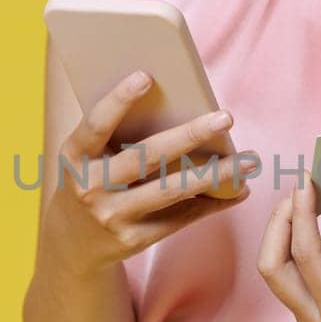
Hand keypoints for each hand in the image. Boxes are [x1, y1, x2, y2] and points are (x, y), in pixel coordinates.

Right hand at [42, 69, 254, 276]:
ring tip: (249, 160)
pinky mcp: (132, 241)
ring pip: (172, 190)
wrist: (71, 245)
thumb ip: (116, 135)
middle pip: (147, 156)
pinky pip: (180, 219)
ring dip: (216, 175)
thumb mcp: (87, 159)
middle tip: (226, 117)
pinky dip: (212, 204)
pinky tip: (237, 191)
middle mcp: (90, 187)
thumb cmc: (90, 182)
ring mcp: (111, 217)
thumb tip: (180, 107)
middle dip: (190, 135)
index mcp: (74, 156)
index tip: (147, 76)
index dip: (119, 100)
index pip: (96, 123)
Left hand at [255, 178, 320, 321]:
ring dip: (293, 233)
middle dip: (281, 223)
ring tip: (317, 198)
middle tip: (300, 190)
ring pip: (280, 272)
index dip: (302, 214)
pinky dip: (315, 247)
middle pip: (272, 267)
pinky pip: (301, 276)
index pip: (305, 256)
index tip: (306, 181)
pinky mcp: (317, 318)